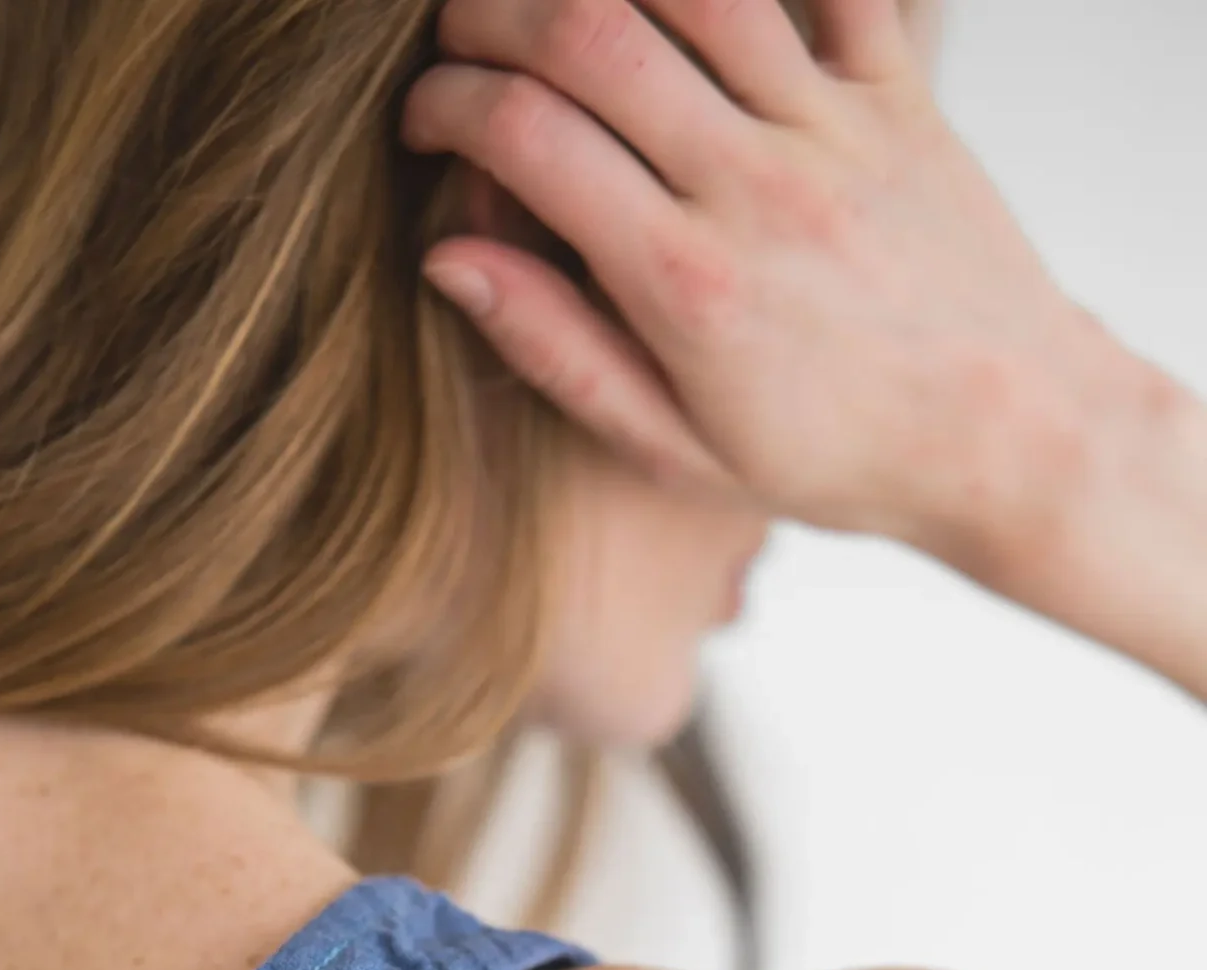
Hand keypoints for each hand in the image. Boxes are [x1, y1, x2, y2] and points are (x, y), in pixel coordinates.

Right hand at [399, 0, 1118, 562]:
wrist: (1008, 436)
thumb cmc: (835, 459)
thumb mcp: (676, 448)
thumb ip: (559, 350)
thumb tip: (447, 258)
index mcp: (684, 285)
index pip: (524, 137)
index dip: (447, 105)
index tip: (426, 121)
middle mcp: (755, 189)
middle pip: (589, 32)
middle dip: (494, 12)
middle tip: (465, 39)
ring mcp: (835, 129)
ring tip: (562, 8)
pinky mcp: (901, 94)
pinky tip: (687, 1)